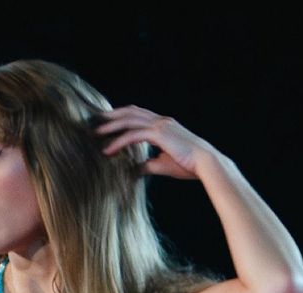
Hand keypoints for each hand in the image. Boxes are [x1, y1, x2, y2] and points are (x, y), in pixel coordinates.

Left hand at [94, 105, 219, 179]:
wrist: (206, 164)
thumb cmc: (190, 165)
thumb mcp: (164, 164)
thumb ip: (148, 165)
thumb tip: (136, 170)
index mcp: (164, 125)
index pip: (139, 115)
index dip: (124, 117)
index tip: (110, 122)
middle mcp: (162, 121)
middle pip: (131, 112)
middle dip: (113, 116)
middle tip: (96, 121)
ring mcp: (160, 125)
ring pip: (130, 121)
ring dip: (111, 126)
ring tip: (96, 133)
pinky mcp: (159, 134)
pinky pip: (133, 136)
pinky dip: (119, 142)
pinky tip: (108, 150)